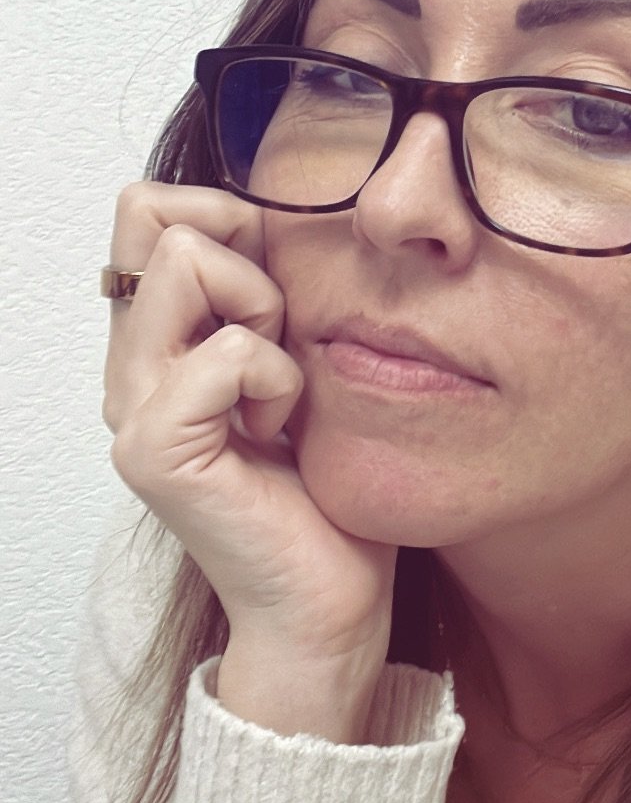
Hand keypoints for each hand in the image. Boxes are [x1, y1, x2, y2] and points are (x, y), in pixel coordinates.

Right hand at [104, 182, 397, 740]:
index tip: (278, 290)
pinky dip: (278, 378)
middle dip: (245, 255)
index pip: (149, 208)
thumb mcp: (302, 352)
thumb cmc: (328, 480)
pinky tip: (279, 433)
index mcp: (159, 341)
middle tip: (279, 341)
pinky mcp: (156, 449)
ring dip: (263, 312)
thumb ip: (267, 288)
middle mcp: (129, 367)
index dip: (226, 218)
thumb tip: (269, 208)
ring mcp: (131, 407)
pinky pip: (228, 351)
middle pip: (152, 215)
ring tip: (280, 390)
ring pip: (185, 261)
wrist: (328, 595)